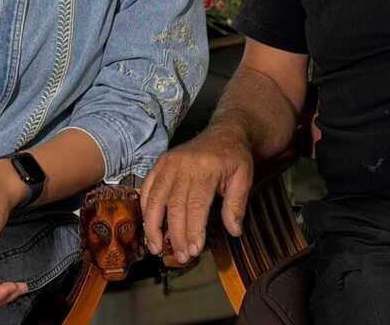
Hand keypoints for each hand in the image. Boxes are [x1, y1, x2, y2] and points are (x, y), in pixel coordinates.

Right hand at [140, 126, 253, 263]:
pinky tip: (149, 227)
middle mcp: (183, 165)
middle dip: (175, 235)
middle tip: (181, 256)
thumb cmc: (235, 158)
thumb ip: (237, 205)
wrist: (225, 132)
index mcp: (205, 169)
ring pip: (155, 199)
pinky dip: (145, 209)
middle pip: (174, 206)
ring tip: (156, 248)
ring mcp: (168, 163)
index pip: (195, 206)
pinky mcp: (160, 163)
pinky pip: (146, 188)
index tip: (194, 251)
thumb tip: (234, 231)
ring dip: (153, 226)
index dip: (193, 231)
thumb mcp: (244, 178)